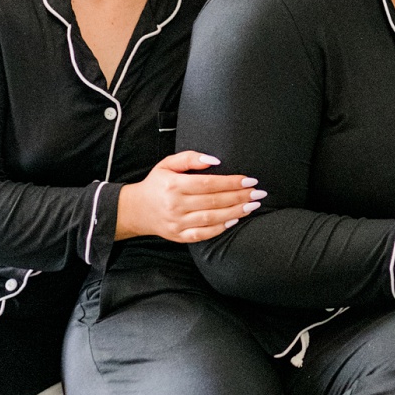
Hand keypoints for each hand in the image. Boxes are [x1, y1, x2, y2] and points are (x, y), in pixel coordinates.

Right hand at [115, 151, 264, 242]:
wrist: (136, 210)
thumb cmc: (157, 183)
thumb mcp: (168, 164)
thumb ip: (190, 158)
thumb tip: (215, 160)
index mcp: (174, 185)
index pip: (209, 183)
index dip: (231, 182)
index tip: (250, 180)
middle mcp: (175, 205)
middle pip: (214, 201)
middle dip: (240, 197)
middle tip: (258, 193)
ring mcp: (177, 223)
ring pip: (212, 219)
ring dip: (235, 212)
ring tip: (253, 206)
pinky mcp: (179, 236)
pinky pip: (203, 234)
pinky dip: (221, 228)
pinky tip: (235, 219)